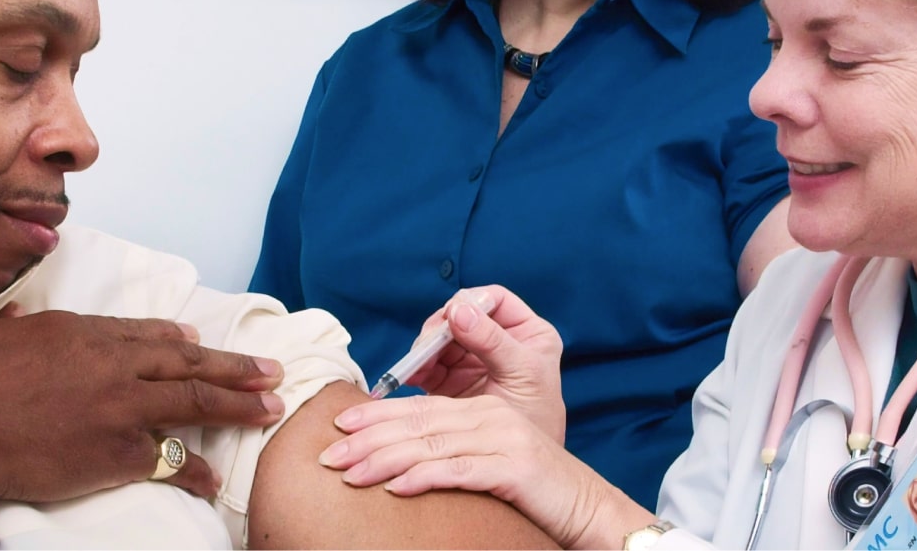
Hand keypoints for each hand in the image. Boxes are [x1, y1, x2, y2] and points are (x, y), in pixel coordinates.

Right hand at [0, 309, 286, 531]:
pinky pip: (171, 460)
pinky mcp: (121, 452)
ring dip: (238, 404)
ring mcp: (123, 407)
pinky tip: (214, 478)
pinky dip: (196, 470)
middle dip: (232, 365)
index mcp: (78, 332)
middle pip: (186, 361)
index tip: (197, 337)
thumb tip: (17, 319)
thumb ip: (9, 328)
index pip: (142, 333)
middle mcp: (111, 363)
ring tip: (271, 406)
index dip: (176, 337)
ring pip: (195, 401)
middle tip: (268, 368)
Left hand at [321, 394, 650, 548]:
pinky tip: (395, 487)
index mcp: (482, 410)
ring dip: (384, 459)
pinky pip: (459, 471)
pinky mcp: (515, 468)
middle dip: (368, 438)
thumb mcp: (488, 463)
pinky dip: (424, 477)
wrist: (588, 508)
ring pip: (431, 445)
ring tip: (349, 473)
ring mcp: (504, 440)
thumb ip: (452, 452)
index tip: (338, 425)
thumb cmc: (533, 492)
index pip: (419, 409)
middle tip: (328, 453)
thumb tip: (399, 461)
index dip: (376, 415)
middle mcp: (491, 417)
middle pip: (418, 424)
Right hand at [405, 286, 564, 441]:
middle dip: (440, 328)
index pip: (494, 299)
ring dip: (424, 349)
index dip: (472, 302)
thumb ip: (494, 341)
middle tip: (427, 345)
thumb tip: (459, 309)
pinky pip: (427, 365)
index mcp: (527, 332)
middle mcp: (498, 341)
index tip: (453, 317)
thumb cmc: (538, 419)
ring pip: (439, 339)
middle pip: (460, 315)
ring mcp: (473, 360)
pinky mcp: (451, 380)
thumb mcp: (522, 375)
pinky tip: (411, 376)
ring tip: (417, 365)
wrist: (526, 469)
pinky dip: (416, 368)